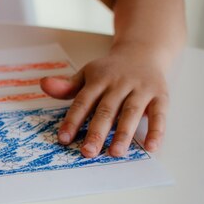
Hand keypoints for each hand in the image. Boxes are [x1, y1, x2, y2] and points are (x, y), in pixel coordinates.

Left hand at [40, 47, 168, 157]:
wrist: (143, 50)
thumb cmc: (110, 70)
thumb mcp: (87, 74)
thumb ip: (67, 86)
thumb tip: (44, 84)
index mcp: (99, 80)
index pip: (83, 102)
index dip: (72, 120)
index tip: (63, 139)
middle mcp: (119, 84)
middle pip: (106, 110)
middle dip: (96, 132)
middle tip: (87, 152)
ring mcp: (141, 89)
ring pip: (131, 113)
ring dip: (123, 134)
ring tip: (114, 153)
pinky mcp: (160, 95)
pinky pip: (160, 114)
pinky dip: (157, 131)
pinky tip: (151, 147)